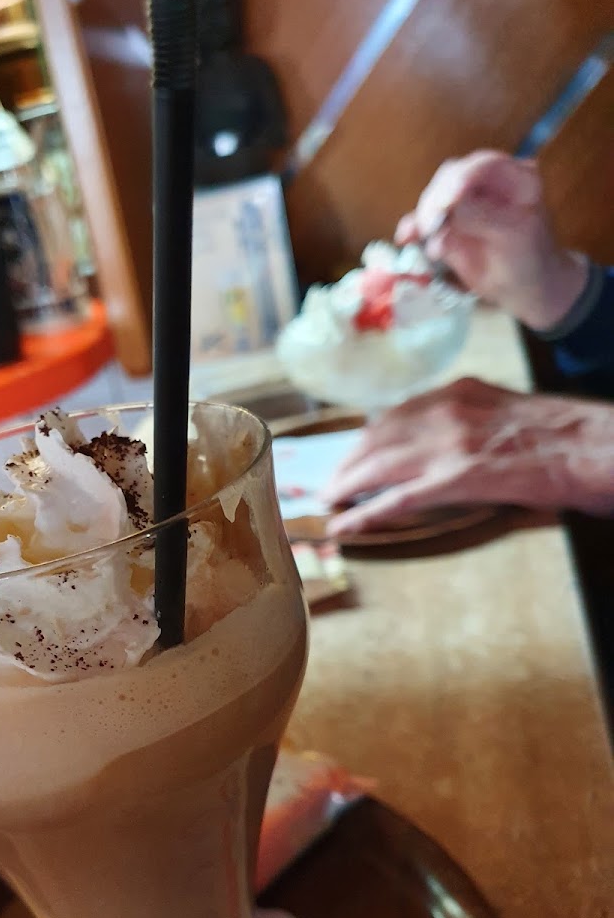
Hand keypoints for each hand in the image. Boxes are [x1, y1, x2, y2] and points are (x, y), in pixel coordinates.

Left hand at [323, 378, 613, 535]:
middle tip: (329, 485)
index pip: (391, 416)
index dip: (363, 441)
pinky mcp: (457, 478)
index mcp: (455, 393)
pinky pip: (396, 499)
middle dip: (346, 465)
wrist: (589, 445)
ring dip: (345, 487)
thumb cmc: (555, 433)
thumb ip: (461, 419)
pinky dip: (363, 514)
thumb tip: (430, 442)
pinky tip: (343, 525)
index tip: (348, 456)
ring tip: (329, 503)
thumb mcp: (499, 410)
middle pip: (374, 439)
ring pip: (377, 466)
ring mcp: (448, 444)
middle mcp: (443, 412)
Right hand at [396, 150, 587, 330]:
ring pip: (433, 198)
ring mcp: (462, 203)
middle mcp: (485, 184)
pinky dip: (412, 228)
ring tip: (420, 236)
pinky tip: (405, 238)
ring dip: (422, 216)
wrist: (523, 288)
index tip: (447, 202)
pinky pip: (423, 221)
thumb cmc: (528, 259)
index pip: (483, 165)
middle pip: (451, 177)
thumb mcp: (514, 235)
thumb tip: (450, 204)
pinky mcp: (445, 224)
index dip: (462, 178)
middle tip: (430, 225)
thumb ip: (483, 216)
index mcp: (513, 177)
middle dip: (436, 199)